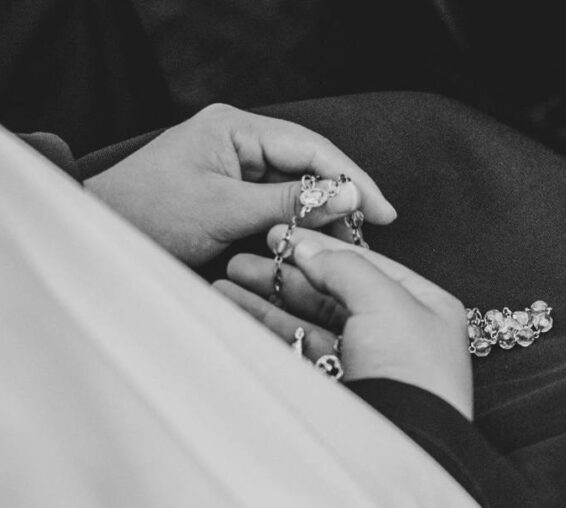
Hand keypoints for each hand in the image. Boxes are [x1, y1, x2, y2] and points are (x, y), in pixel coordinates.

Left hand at [84, 104, 395, 264]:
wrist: (101, 233)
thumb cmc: (150, 214)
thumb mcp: (226, 210)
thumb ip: (290, 202)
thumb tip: (348, 195)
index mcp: (236, 127)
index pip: (311, 147)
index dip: (352, 179)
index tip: (384, 210)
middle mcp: (240, 138)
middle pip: (308, 163)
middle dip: (341, 196)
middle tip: (373, 230)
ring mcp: (235, 162)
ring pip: (295, 184)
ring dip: (321, 211)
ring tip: (350, 239)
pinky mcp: (231, 187)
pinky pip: (275, 199)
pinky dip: (297, 219)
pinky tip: (316, 237)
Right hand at [213, 228, 472, 418]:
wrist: (405, 446)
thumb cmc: (411, 369)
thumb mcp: (384, 301)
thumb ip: (343, 267)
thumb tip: (307, 246)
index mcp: (423, 305)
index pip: (365, 265)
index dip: (321, 248)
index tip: (281, 235)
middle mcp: (397, 332)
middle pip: (332, 293)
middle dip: (286, 276)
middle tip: (243, 261)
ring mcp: (366, 363)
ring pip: (309, 322)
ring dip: (268, 302)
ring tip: (225, 284)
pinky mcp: (339, 389)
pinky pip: (299, 351)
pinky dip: (269, 331)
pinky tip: (236, 314)